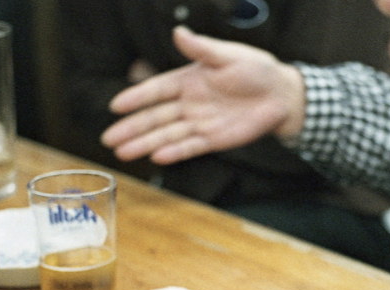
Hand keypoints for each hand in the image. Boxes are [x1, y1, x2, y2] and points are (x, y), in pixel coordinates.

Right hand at [100, 26, 305, 164]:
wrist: (281, 95)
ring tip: (122, 153)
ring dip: (145, 144)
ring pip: (167, 135)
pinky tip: (156, 157)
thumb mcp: (228, 55)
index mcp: (188, 79)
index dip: (137, 97)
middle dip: (131, 128)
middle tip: (108, 139)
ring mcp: (200, 123)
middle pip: (155, 117)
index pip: (157, 90)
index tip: (115, 106)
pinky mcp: (214, 140)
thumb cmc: (256, 70)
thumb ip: (202, 49)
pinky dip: (174, 152)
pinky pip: (190, 147)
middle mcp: (189, 103)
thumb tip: (179, 32)